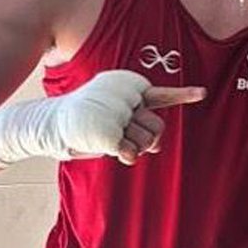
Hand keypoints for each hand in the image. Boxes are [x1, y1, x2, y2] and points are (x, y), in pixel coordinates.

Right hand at [0, 69, 204, 166]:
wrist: (44, 124)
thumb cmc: (79, 125)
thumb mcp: (110, 122)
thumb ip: (136, 127)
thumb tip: (156, 142)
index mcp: (126, 92)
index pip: (160, 96)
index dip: (183, 95)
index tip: (203, 93)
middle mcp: (124, 99)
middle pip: (158, 128)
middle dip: (147, 140)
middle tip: (125, 138)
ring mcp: (117, 114)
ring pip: (147, 141)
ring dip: (132, 149)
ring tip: (110, 140)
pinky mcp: (109, 132)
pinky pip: (131, 152)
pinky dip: (123, 155)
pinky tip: (110, 148)